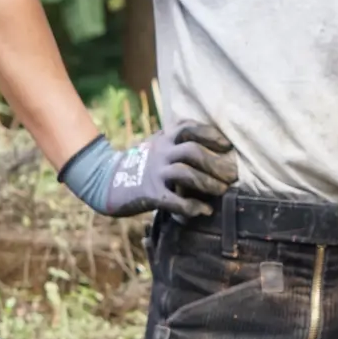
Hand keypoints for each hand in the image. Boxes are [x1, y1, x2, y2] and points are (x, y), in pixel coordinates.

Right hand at [60, 124, 236, 219]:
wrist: (105, 180)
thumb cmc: (142, 164)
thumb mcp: (158, 145)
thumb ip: (178, 143)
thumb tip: (216, 148)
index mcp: (164, 137)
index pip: (189, 128)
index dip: (211, 134)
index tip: (227, 145)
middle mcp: (160, 152)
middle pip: (193, 151)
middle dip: (216, 163)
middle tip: (232, 175)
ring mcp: (155, 172)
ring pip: (186, 173)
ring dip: (208, 182)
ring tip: (222, 190)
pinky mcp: (150, 193)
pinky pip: (174, 200)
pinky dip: (192, 206)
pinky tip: (205, 210)